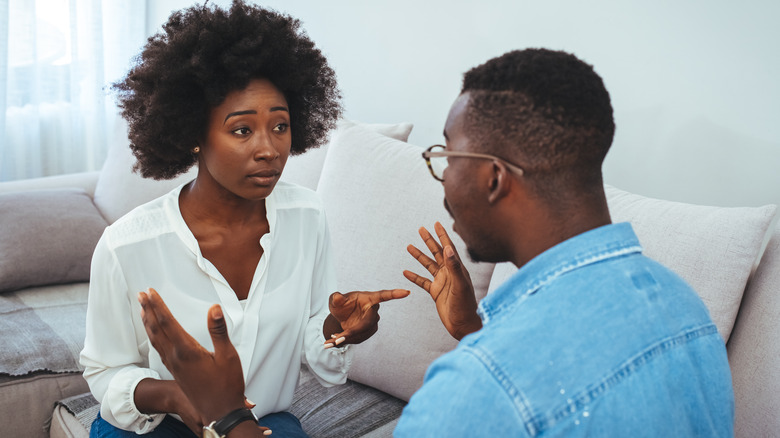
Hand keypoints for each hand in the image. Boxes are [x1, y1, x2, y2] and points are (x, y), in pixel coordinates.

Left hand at [138, 289, 247, 424]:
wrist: (221, 412)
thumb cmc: (227, 385)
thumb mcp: (228, 356)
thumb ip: (219, 331)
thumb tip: (214, 308)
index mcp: (187, 351)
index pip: (168, 323)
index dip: (159, 305)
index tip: (151, 292)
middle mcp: (176, 358)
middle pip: (157, 329)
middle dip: (148, 310)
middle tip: (140, 294)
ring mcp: (174, 366)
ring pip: (155, 340)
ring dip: (148, 323)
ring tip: (143, 310)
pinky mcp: (176, 372)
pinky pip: (159, 349)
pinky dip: (153, 337)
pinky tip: (154, 334)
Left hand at [324, 289, 409, 347]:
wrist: (342, 315)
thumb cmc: (341, 304)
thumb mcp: (336, 300)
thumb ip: (336, 298)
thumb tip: (337, 297)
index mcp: (370, 298)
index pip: (384, 295)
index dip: (394, 294)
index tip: (406, 292)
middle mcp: (374, 310)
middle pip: (366, 323)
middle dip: (351, 332)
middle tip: (336, 340)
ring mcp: (373, 322)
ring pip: (360, 333)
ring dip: (345, 339)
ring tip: (329, 342)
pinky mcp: (369, 332)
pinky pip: (357, 339)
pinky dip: (344, 341)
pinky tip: (332, 342)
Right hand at [404, 222, 481, 339]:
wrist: (463, 325)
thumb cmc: (465, 306)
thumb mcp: (460, 285)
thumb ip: (454, 267)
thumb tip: (448, 248)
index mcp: (457, 269)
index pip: (448, 247)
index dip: (442, 235)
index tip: (436, 223)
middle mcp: (449, 273)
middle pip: (437, 253)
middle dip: (429, 240)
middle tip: (420, 229)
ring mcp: (442, 282)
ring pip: (428, 265)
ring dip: (419, 256)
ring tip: (409, 246)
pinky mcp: (436, 292)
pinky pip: (422, 281)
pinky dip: (414, 276)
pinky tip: (405, 271)